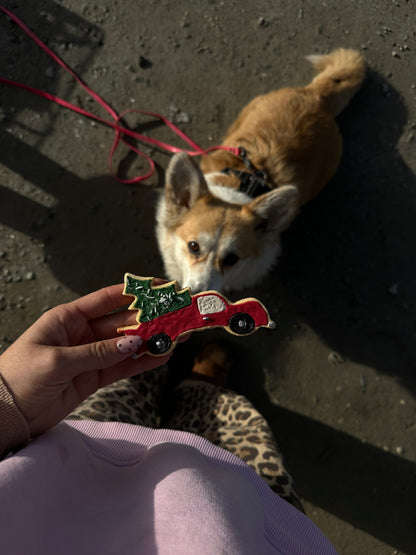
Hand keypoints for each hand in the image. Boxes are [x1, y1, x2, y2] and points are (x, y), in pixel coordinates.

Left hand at [0, 284, 171, 436]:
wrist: (6, 415)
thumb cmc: (19, 377)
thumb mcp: (56, 361)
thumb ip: (96, 352)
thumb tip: (133, 342)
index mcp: (68, 319)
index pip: (107, 299)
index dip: (135, 291)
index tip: (159, 287)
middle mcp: (82, 334)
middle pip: (123, 322)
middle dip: (150, 318)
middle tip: (176, 315)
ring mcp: (90, 356)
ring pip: (127, 345)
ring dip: (151, 341)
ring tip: (177, 336)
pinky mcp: (93, 378)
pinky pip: (122, 367)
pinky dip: (142, 362)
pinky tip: (161, 356)